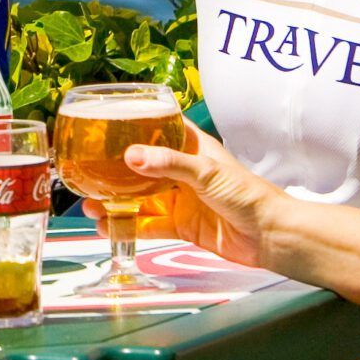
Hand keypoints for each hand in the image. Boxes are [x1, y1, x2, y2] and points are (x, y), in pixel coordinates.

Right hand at [86, 128, 281, 270]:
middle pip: (141, 168)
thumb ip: (169, 164)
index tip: (106, 122)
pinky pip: (148, 225)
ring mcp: (181, 199)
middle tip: (87, 174)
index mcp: (191, 148)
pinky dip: (128, 227)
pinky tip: (108, 229)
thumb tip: (131, 156)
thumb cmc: (249, 195)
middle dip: (114, 172)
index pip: (159, 128)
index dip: (135, 124)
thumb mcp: (207, 173)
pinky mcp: (181, 226)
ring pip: (139, 198)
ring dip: (115, 202)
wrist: (272, 237)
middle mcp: (182, 172)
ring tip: (91, 207)